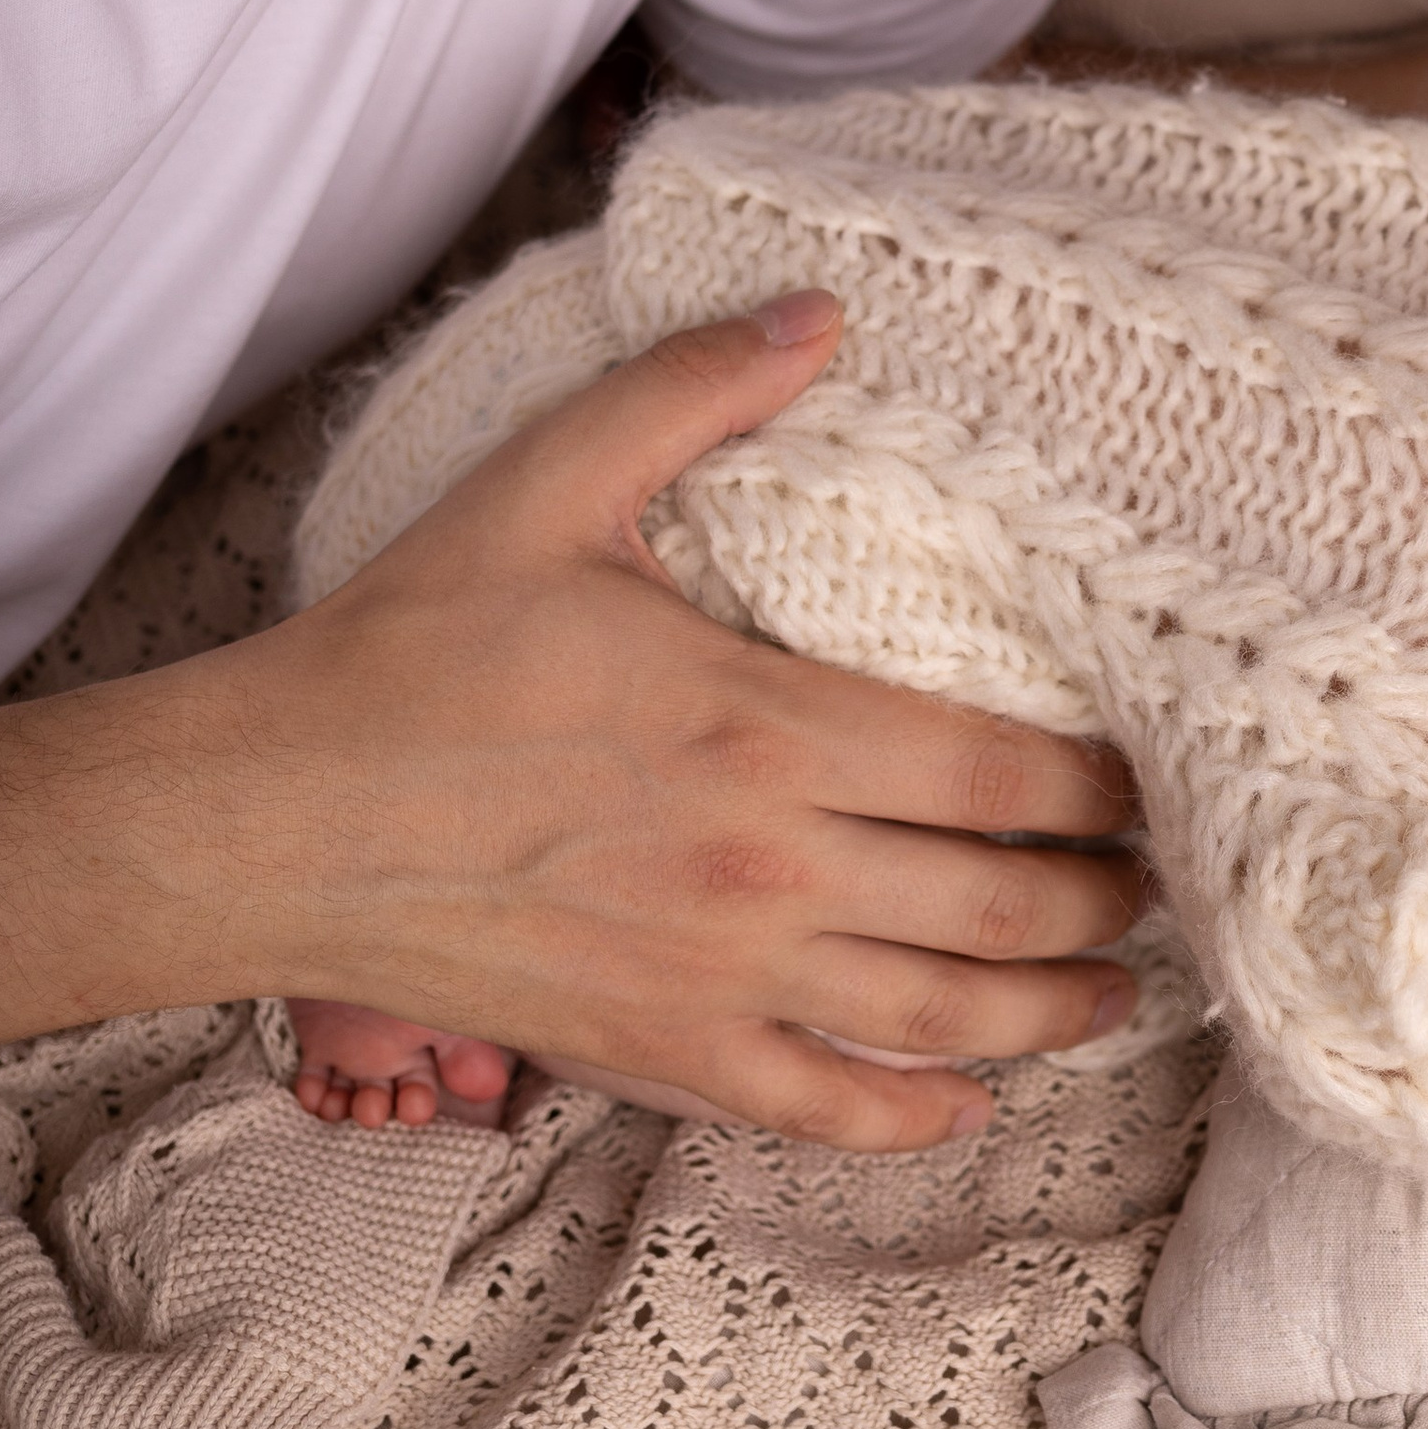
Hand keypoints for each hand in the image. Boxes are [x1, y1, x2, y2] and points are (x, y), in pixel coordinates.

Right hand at [0, 301, 1141, 1150]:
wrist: (267, 816)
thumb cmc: (411, 649)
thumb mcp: (551, 482)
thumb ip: (694, 391)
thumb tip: (821, 312)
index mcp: (764, 725)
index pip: (997, 772)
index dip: (1099, 786)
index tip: (1148, 777)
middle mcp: (765, 866)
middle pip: (997, 904)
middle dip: (1102, 902)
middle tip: (1159, 886)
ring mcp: (713, 975)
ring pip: (934, 1017)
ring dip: (1047, 1011)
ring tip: (1113, 994)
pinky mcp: (652, 1051)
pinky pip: (814, 1105)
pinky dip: (907, 1116)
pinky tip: (962, 1105)